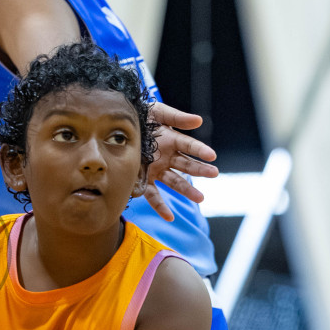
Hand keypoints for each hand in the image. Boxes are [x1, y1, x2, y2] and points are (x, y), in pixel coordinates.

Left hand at [142, 101, 217, 220]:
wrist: (115, 125)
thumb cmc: (139, 116)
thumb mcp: (157, 112)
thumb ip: (176, 118)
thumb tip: (199, 120)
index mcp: (171, 141)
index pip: (189, 146)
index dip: (200, 150)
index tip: (211, 155)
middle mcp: (166, 157)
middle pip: (186, 165)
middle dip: (200, 169)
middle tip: (214, 173)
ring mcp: (155, 170)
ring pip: (174, 182)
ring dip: (187, 190)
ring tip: (200, 198)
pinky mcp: (143, 181)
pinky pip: (153, 196)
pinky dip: (161, 207)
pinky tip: (170, 217)